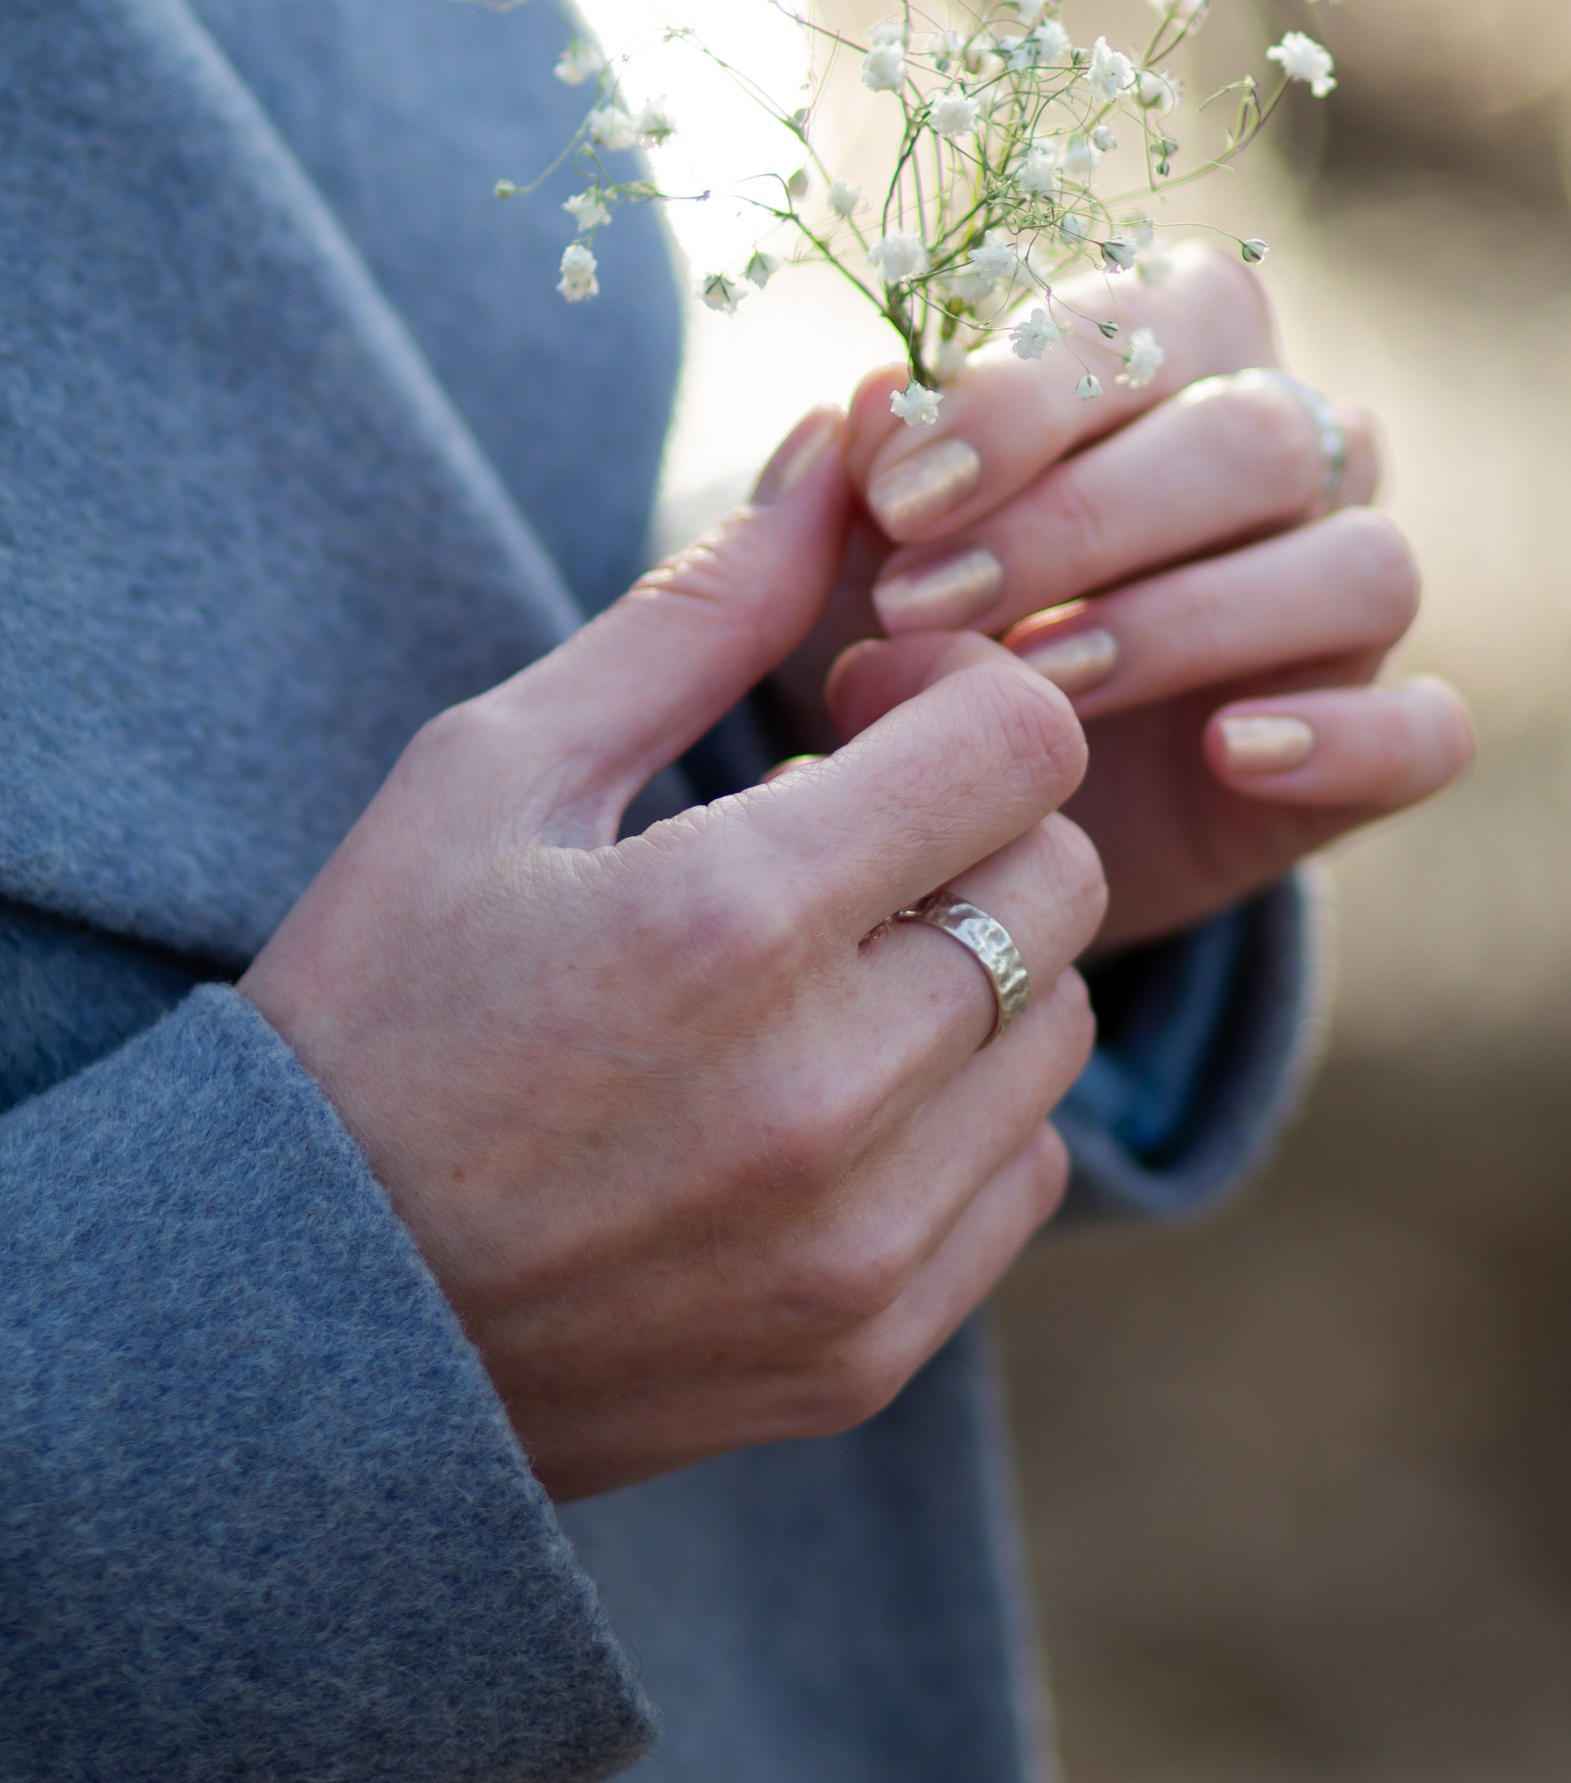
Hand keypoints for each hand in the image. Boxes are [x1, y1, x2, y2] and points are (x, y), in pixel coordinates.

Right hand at [242, 407, 1103, 1503]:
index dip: (962, 686)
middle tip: (843, 820)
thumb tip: (852, 438)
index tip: (867, 703)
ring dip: (976, 959)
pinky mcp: (872, 1346)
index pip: (1022, 739)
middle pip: (1061, 875)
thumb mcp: (498, 772)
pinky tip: (833, 1084)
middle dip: (973, 815)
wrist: (296, 1324)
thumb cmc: (379, 1003)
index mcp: (730, 919)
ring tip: (827, 958)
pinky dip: (962, 1106)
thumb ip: (703, 609)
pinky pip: (1026, 1170)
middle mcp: (826, 1093)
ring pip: (1058, 1024)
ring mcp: (860, 1242)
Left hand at [834, 250, 1472, 955]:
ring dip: (1189, 622)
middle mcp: (1295, 452)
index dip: (1024, 401)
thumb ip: (869, 470)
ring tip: (1039, 685)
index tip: (896, 497)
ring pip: (1361, 567)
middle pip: (1256, 438)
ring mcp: (1349, 595)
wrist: (967, 808)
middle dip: (1082, 519)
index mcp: (1181, 350)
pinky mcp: (1381, 739)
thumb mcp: (863, 547)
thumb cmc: (921, 616)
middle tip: (931, 602)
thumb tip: (875, 401)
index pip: (1150, 323)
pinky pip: (1427, 728)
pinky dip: (1345, 738)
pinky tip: (1232, 752)